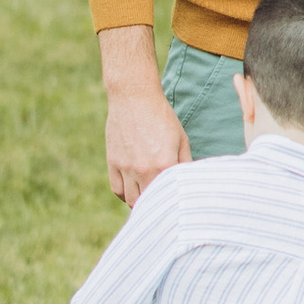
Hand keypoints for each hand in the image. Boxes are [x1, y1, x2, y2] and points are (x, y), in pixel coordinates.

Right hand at [104, 83, 191, 206]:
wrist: (134, 97)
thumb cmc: (162, 117)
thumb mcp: (181, 139)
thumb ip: (186, 164)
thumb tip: (190, 182)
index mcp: (165, 165)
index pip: (170, 196)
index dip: (174, 202)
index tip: (177, 204)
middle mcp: (144, 170)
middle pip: (150, 203)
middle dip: (158, 206)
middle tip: (163, 204)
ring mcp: (126, 168)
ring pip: (131, 201)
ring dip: (141, 202)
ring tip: (149, 197)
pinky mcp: (113, 163)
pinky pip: (117, 189)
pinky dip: (125, 193)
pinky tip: (134, 188)